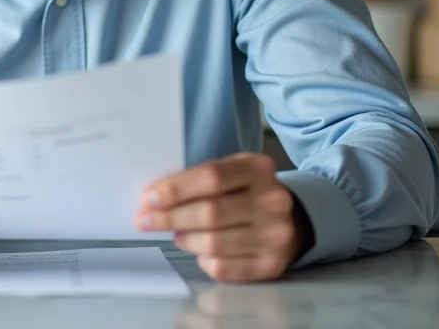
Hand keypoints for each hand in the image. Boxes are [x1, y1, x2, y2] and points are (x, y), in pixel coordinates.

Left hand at [134, 152, 308, 282]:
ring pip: (213, 244)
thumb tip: (154, 199)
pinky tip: (200, 251)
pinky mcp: (271, 265)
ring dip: (184, 239)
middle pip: (210, 213)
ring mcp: (275, 236)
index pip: (211, 177)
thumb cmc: (247, 193)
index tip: (148, 198)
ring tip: (177, 234)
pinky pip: (223, 268)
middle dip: (169, 218)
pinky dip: (203, 260)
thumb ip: (199, 180)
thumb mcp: (232, 172)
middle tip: (145, 220)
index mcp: (258, 169)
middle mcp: (272, 201)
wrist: (293, 219)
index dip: (175, 189)